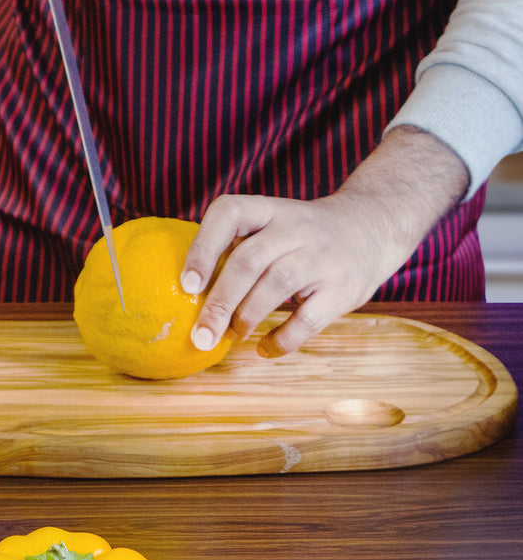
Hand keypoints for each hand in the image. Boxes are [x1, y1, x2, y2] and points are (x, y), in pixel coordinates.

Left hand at [180, 127, 470, 356]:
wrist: (374, 226)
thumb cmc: (302, 236)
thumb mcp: (272, 224)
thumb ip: (237, 247)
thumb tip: (185, 296)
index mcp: (269, 210)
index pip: (229, 212)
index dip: (203, 248)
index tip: (186, 285)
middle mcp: (295, 227)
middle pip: (248, 261)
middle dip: (219, 302)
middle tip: (200, 335)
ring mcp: (321, 256)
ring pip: (276, 286)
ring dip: (246, 318)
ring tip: (232, 337)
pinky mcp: (343, 287)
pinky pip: (308, 319)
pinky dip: (282, 340)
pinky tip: (265, 348)